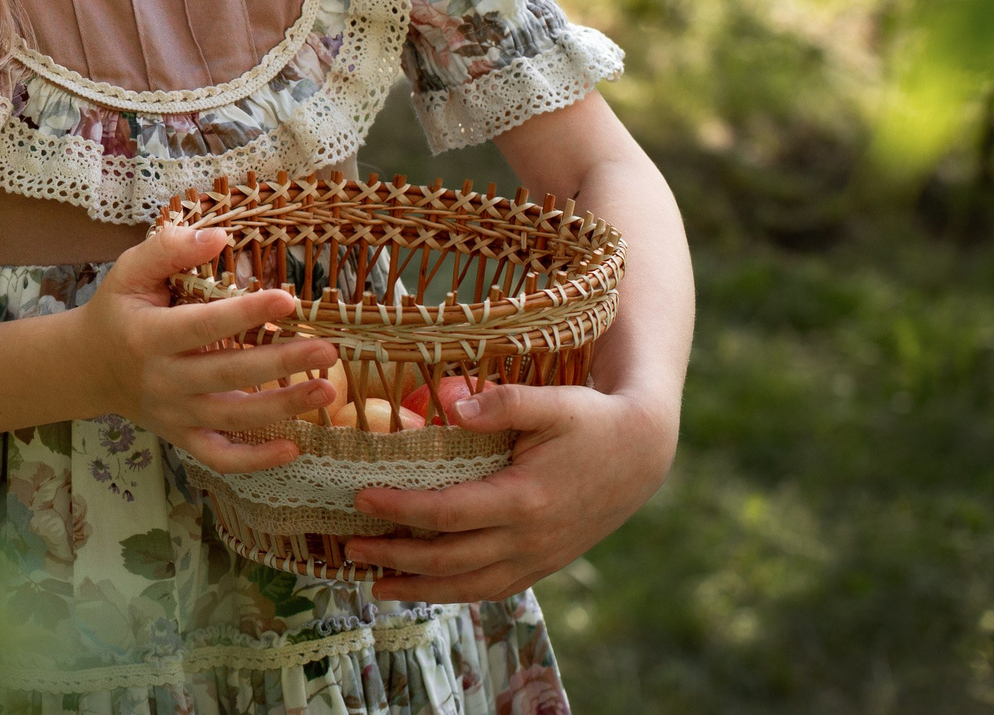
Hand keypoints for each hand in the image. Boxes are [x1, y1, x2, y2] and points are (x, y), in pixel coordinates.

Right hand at [79, 222, 341, 472]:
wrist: (89, 366)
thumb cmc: (118, 311)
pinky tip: (293, 447)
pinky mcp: (181, 436)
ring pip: (232, 418)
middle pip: (226, 374)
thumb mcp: (129, 271)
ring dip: (282, 407)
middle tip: (326, 349)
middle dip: (279, 363)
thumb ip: (169, 249)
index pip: (202, 326)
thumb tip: (220, 237)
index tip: (288, 300)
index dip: (245, 314)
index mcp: (148, 336)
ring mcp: (173, 414)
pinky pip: (220, 457)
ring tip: (326, 392)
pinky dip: (255, 461)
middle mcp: (162, 380)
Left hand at [343, 381, 678, 602]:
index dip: (401, 510)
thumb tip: (451, 401)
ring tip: (376, 586)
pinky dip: (457, 592)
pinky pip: (494, 588)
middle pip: (450, 560)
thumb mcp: (552, 401)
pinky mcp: (545, 563)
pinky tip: (428, 587)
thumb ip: (502, 401)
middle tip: (350, 548)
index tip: (361, 498)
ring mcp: (539, 557)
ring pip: (471, 587)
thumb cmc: (591, 421)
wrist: (642, 454)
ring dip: (420, 589)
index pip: (448, 514)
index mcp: (525, 499)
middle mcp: (530, 539)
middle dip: (396, 558)